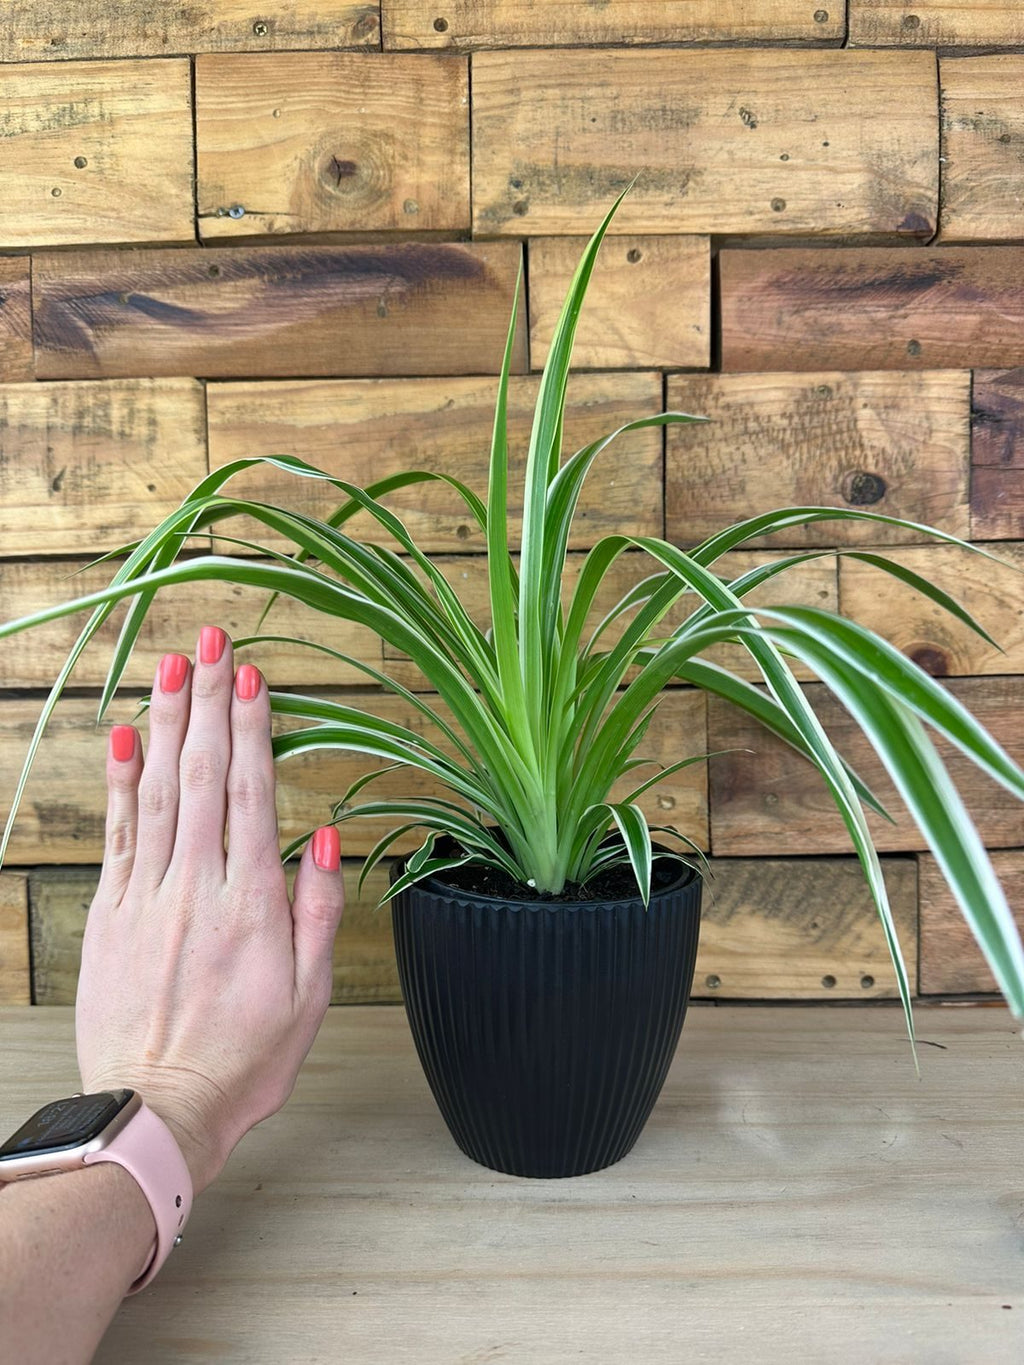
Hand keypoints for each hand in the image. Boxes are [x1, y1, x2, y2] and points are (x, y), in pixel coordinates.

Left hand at [76, 626, 343, 1193]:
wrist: (158, 1111)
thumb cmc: (245, 1059)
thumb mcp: (310, 995)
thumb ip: (319, 910)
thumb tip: (325, 834)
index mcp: (251, 906)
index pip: (251, 794)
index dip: (251, 728)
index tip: (251, 676)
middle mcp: (196, 888)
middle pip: (203, 775)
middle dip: (208, 701)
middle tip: (213, 641)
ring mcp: (146, 898)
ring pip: (157, 792)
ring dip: (165, 723)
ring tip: (172, 666)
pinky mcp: (110, 915)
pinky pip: (115, 834)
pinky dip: (118, 781)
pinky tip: (122, 736)